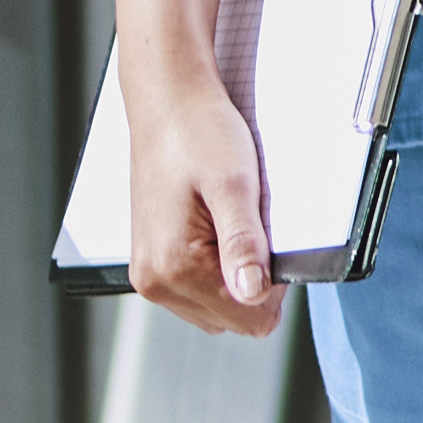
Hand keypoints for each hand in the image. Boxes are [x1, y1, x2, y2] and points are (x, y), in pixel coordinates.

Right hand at [119, 60, 281, 337]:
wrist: (167, 105)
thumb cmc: (200, 135)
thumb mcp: (234, 184)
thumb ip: (244, 243)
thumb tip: (254, 294)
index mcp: (173, 268)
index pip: (249, 318)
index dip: (273, 285)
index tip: (268, 239)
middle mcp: (154, 281)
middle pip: (232, 318)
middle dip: (254, 281)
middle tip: (251, 226)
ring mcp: (150, 274)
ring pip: (216, 307)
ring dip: (234, 274)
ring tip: (231, 222)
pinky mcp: (152, 261)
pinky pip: (198, 289)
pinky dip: (216, 267)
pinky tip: (216, 226)